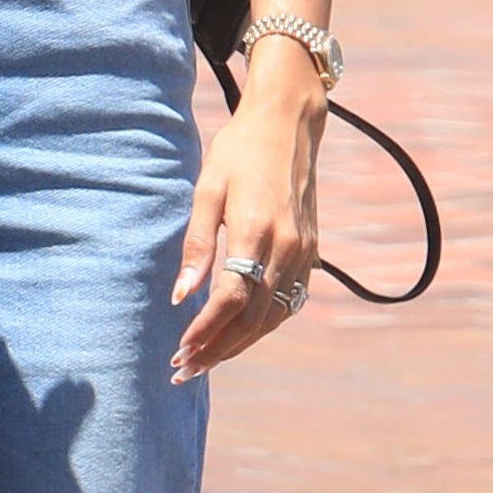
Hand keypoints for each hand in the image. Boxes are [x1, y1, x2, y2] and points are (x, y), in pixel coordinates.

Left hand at [172, 46, 325, 378]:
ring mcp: (304, 250)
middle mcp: (287, 246)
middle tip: (184, 369)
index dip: (205, 330)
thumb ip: (196, 244)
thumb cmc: (238, 151)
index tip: (180, 349)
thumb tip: (180, 295)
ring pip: (274, 316)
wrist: (289, 123)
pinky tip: (241, 333)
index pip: (231, 298)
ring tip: (207, 359)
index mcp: (257, 230)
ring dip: (241, 343)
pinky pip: (290, 301)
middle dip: (218, 349)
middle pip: (253, 318)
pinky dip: (265, 324)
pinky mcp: (311, 250)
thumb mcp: (207, 189)